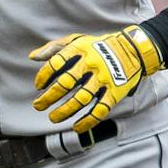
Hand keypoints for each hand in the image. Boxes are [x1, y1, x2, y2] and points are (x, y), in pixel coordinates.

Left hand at [30, 26, 162, 134]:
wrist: (134, 49)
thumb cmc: (99, 46)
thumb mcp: (77, 40)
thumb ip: (54, 47)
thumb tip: (32, 57)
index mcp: (80, 49)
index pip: (56, 63)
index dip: (44, 76)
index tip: (38, 86)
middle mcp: (92, 64)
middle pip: (66, 83)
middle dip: (49, 97)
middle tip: (38, 106)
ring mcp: (105, 78)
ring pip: (81, 99)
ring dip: (65, 111)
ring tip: (53, 118)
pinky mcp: (116, 92)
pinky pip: (101, 109)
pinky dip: (89, 121)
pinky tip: (77, 127)